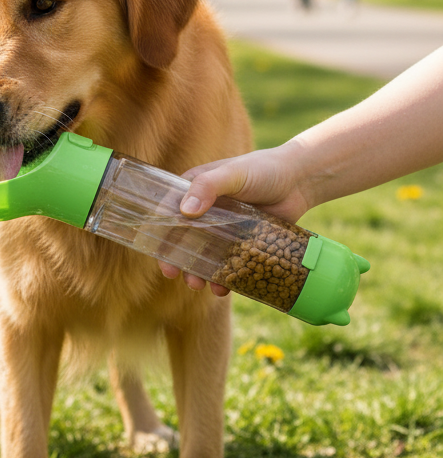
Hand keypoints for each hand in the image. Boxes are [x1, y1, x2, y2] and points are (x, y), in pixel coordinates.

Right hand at [160, 144, 312, 294]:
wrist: (300, 181)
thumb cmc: (262, 169)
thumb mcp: (232, 174)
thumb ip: (208, 187)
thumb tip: (185, 211)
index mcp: (195, 192)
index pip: (169, 214)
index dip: (160, 234)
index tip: (158, 253)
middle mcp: (205, 212)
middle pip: (183, 240)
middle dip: (178, 261)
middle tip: (176, 276)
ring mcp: (224, 230)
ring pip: (205, 256)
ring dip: (199, 273)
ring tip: (202, 286)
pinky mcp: (243, 244)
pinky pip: (230, 265)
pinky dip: (226, 278)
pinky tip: (225, 288)